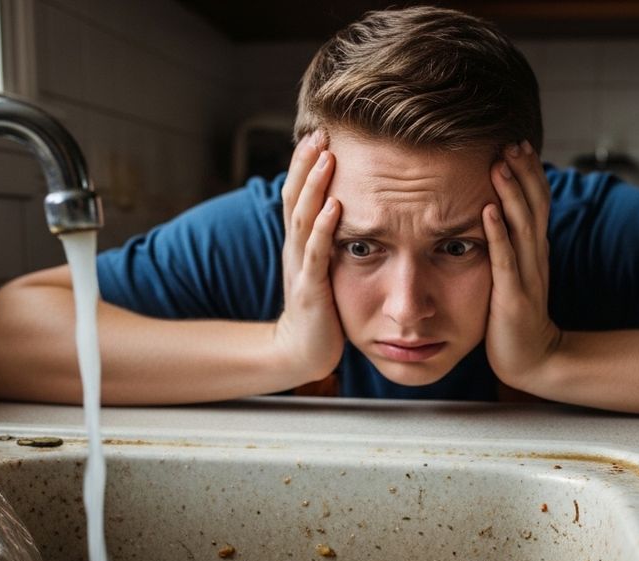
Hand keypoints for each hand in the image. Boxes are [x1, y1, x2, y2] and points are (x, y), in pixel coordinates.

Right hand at [273, 131, 344, 384]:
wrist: (303, 351)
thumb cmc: (320, 308)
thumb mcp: (323, 266)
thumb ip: (328, 238)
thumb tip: (343, 206)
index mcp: (299, 242)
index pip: (298, 194)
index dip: (304, 163)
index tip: (318, 132)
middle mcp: (295, 249)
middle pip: (295, 197)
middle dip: (305, 164)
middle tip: (320, 132)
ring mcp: (300, 267)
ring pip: (303, 218)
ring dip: (315, 186)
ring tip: (327, 157)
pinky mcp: (310, 289)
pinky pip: (316, 253)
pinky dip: (325, 227)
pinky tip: (336, 206)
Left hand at [483, 141, 562, 393]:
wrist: (533, 359)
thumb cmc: (516, 316)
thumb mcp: (517, 273)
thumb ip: (512, 245)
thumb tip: (498, 213)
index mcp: (535, 250)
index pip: (538, 202)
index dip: (530, 173)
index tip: (518, 143)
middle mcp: (535, 257)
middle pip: (535, 206)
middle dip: (524, 173)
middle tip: (511, 142)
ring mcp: (527, 276)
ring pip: (522, 227)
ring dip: (511, 194)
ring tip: (499, 165)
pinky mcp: (513, 296)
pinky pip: (505, 260)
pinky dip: (497, 233)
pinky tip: (487, 210)